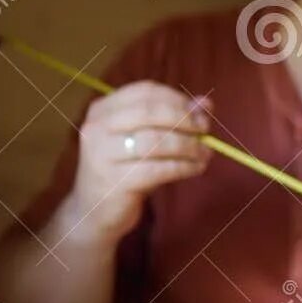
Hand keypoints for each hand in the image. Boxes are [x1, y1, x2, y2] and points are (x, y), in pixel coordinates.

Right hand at [71, 81, 212, 241]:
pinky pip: (158, 169)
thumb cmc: (126, 169)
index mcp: (102, 110)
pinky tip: (196, 168)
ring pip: (155, 140)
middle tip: (205, 131)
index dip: (177, 99)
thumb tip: (206, 103)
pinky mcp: (114, 181)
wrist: (95, 211)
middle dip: (185, 120)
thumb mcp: (147, 140)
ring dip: (189, 146)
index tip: (199, 112)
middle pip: (150, 112)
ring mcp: (102, 155)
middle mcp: (96, 128)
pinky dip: (184, 167)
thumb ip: (175, 119)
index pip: (144, 91)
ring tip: (205, 153)